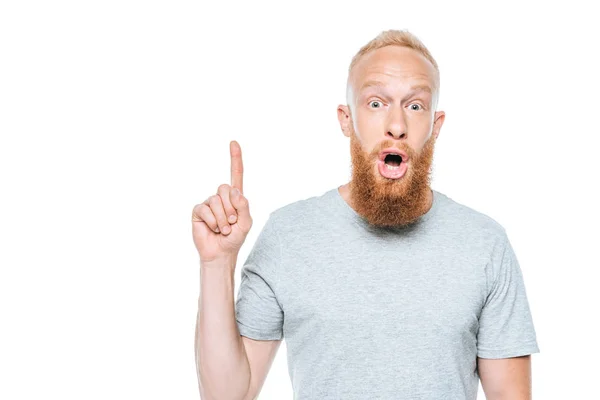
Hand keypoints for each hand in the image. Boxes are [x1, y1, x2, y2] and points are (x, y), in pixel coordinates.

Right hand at [192, 140, 252, 262]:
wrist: (220, 253)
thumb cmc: (234, 238)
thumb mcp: (246, 223)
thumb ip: (244, 206)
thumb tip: (233, 190)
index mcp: (234, 197)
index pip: (236, 175)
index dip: (235, 159)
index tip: (234, 142)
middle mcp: (220, 197)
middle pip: (225, 188)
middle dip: (231, 208)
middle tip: (232, 223)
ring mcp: (208, 203)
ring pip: (216, 200)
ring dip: (223, 219)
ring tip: (223, 229)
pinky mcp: (198, 211)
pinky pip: (205, 209)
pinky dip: (213, 222)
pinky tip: (213, 229)